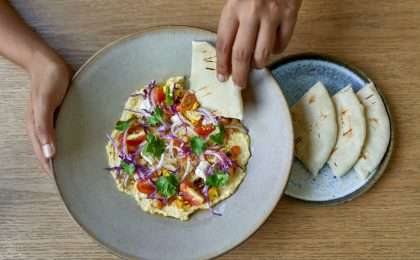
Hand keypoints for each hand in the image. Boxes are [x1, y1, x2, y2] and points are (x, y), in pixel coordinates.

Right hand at [26, 53, 71, 174]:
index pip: (44, 157)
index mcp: (36, 129)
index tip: (65, 185)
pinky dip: (69, 142)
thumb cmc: (47, 81)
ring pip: (57, 145)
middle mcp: (43, 129)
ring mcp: (51, 123)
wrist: (47, 62)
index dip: (52, 171)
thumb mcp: (45, 103)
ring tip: (80, 167)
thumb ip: (45, 127)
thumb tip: (49, 153)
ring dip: (66, 155)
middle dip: (60, 167)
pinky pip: (63, 134)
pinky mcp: (59, 116)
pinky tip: (80, 145)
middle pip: (50, 154)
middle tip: (77, 179)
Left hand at [216, 0, 301, 87]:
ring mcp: (272, 15)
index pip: (224, 44)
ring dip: (258, 64)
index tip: (222, 77)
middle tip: (240, 84)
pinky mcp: (290, 15)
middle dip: (239, 74)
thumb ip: (232, 22)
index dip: (222, 64)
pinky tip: (272, 47)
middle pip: (242, 54)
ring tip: (256, 64)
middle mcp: (251, 13)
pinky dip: (276, 51)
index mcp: (233, 8)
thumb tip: (229, 53)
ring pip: (263, 53)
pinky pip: (282, 44)